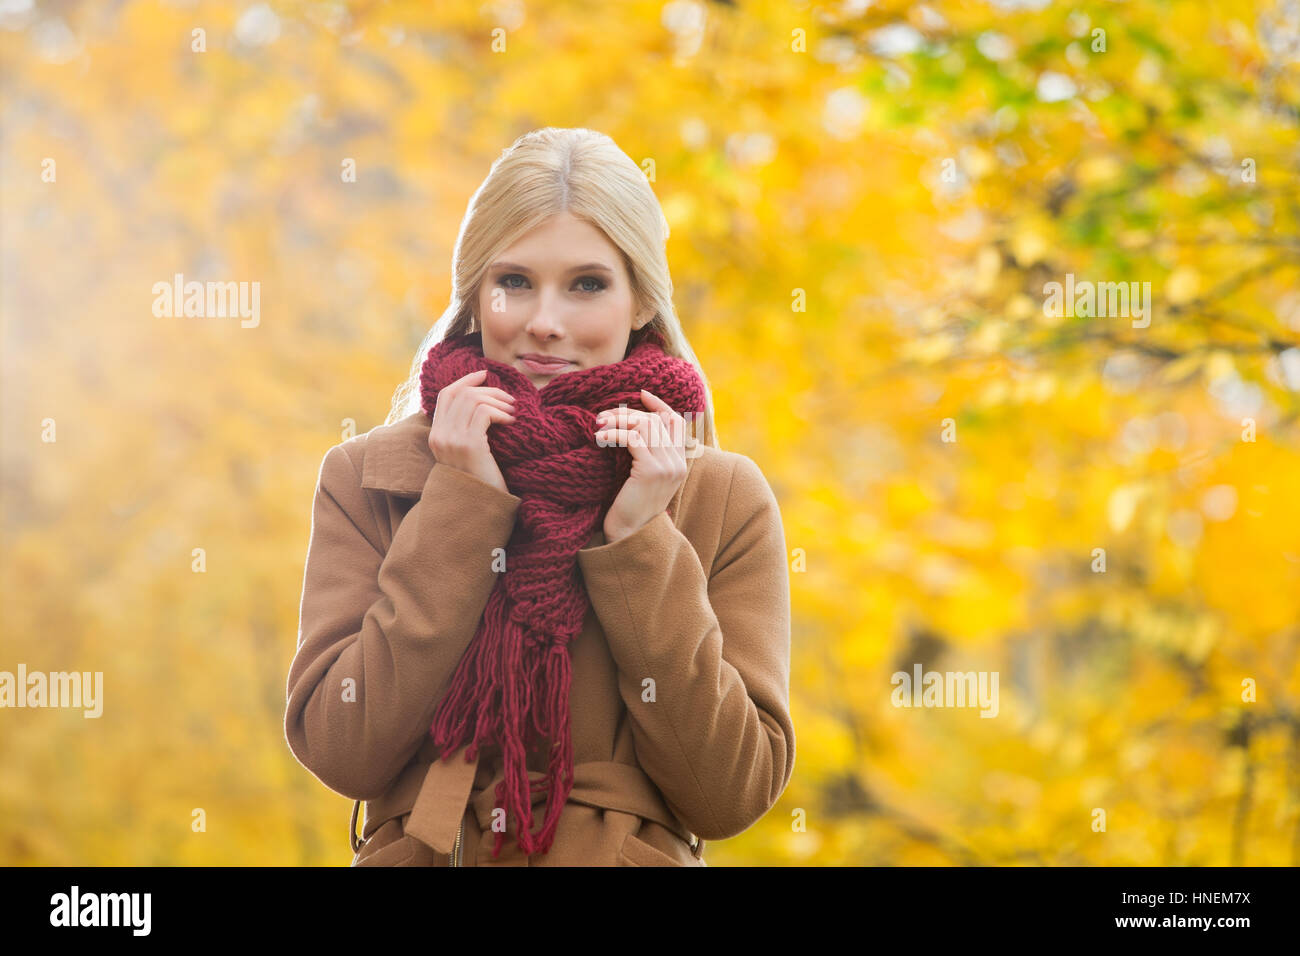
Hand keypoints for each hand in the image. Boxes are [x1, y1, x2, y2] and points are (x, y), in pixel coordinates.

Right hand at [428, 369, 516, 494]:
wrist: (480, 508)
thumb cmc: (480, 480)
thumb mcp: (467, 452)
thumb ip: (465, 429)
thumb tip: (483, 400)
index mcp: (436, 435)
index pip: (446, 394)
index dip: (466, 380)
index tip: (484, 374)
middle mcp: (440, 435)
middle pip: (462, 393)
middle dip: (489, 390)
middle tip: (510, 400)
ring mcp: (452, 440)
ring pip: (474, 399)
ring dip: (499, 401)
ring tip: (513, 412)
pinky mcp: (469, 445)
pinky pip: (484, 412)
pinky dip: (501, 412)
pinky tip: (511, 422)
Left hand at [594, 389, 689, 542]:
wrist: (630, 535)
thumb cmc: (630, 507)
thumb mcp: (643, 477)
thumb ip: (647, 454)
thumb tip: (631, 426)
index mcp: (679, 462)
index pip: (676, 421)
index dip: (659, 405)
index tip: (640, 394)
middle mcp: (677, 462)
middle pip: (656, 420)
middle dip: (628, 412)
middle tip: (604, 415)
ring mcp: (667, 466)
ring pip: (645, 425)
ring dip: (618, 420)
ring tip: (599, 424)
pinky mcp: (651, 470)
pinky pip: (632, 438)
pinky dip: (614, 433)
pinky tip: (599, 437)